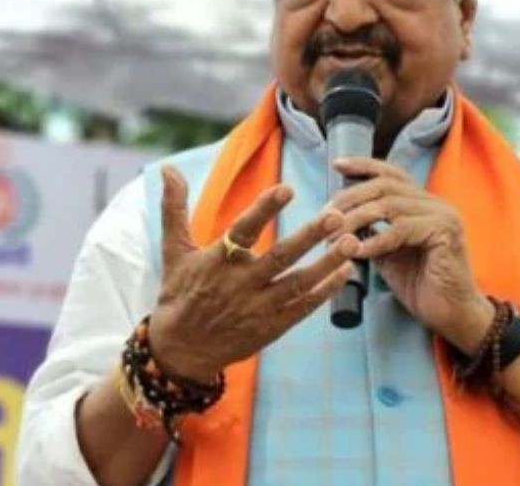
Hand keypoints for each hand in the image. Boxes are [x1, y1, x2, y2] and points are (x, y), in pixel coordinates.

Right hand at [148, 166, 358, 380]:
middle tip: (336, 215)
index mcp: (217, 261)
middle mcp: (240, 284)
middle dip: (310, 236)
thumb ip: (175, 209)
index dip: (264, 209)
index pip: (243, 230)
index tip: (288, 189)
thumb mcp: (174, 251)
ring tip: (352, 240)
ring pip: (299, 283)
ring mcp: (259, 307)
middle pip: (280, 257)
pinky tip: (346, 271)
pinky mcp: (272, 327)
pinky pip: (304, 306)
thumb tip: (167, 168)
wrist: (181, 351)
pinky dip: (326, 290)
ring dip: (327, 263)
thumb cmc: (179, 294)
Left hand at [329, 157, 493, 352]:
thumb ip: (372, 233)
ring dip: (356, 219)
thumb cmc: (421, 286)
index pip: (392, 174)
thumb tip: (341, 220)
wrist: (452, 314)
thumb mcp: (389, 254)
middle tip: (326, 215)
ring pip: (390, 205)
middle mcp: (436, 203)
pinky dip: (375, 240)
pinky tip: (357, 251)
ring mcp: (443, 216)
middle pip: (385, 186)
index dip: (364, 166)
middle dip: (351, 198)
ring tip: (335, 236)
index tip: (337, 165)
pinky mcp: (445, 233)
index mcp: (424, 203)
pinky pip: (401, 229)